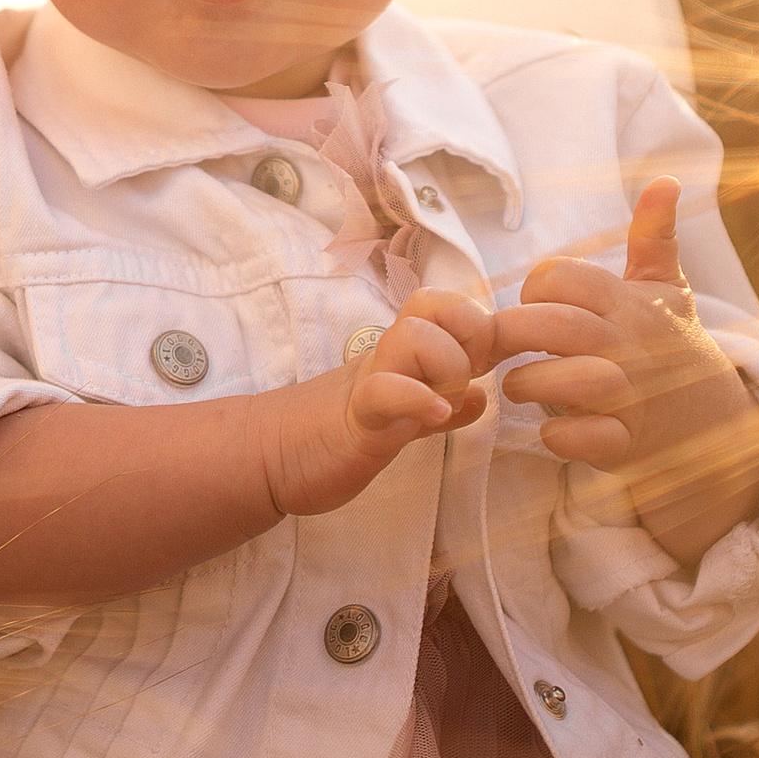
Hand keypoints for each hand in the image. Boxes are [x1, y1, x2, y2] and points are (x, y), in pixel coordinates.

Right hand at [254, 287, 493, 521]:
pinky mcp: (356, 417)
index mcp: (404, 352)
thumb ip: (442, 405)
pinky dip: (418, 400)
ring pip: (418, 338)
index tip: (485, 365)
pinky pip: (388, 392)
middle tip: (463, 384)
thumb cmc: (340, 431)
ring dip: (447, 372)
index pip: (451, 304)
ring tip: (441, 407)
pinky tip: (434, 416)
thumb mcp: (403, 415)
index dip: (482, 325)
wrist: (273, 452)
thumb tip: (483, 397)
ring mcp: (371, 381)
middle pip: (440, 305)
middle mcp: (389, 355)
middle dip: (471, 341)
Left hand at [500, 180, 758, 564]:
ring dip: (528, 383)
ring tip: (518, 383)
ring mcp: (631, 397)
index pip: (566, 278)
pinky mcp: (624, 444)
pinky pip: (582, 440)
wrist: (708, 419)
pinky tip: (551, 427)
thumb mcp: (666, 288)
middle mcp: (631, 347)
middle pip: (559, 327)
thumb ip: (654, 236)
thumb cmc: (667, 344)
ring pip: (570, 383)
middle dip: (515, 332)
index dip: (537, 287)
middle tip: (501, 344)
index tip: (532, 304)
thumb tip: (667, 180)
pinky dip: (558, 436)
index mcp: (630, 304)